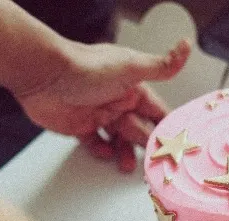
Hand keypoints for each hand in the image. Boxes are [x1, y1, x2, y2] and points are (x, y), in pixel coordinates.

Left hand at [14, 40, 190, 171]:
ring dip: (125, 152)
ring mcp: (98, 114)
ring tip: (128, 166)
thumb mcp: (131, 67)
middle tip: (152, 161)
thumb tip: (186, 46)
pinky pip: (95, 143)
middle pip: (139, 129)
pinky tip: (105, 153)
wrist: (42, 75)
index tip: (175, 145)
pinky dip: (101, 150)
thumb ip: (161, 65)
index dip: (166, 128)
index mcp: (133, 88)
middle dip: (145, 146)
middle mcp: (117, 101)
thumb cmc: (86, 68)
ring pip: (119, 139)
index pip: (157, 112)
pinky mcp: (79, 126)